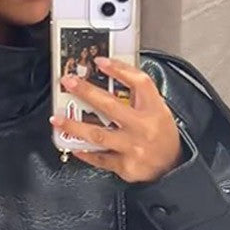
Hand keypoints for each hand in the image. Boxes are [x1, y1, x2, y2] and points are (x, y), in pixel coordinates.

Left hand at [49, 56, 183, 182]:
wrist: (173, 168)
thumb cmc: (162, 137)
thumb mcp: (158, 111)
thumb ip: (138, 97)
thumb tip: (109, 79)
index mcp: (155, 109)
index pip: (139, 83)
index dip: (119, 69)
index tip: (100, 61)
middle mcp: (143, 127)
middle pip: (110, 106)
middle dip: (86, 92)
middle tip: (69, 83)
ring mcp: (133, 147)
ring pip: (98, 134)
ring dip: (74, 126)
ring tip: (57, 119)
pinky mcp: (125, 165)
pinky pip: (99, 157)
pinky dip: (84, 151)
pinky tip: (72, 145)